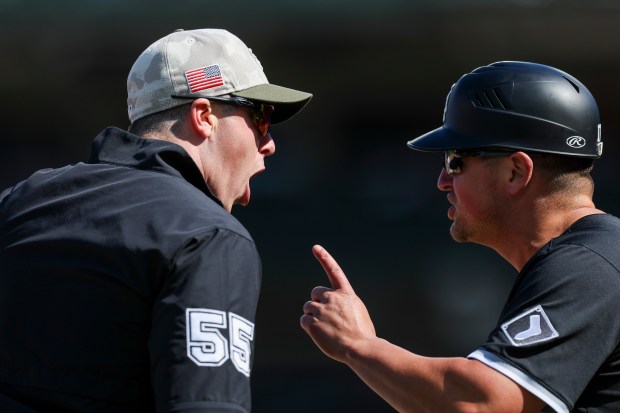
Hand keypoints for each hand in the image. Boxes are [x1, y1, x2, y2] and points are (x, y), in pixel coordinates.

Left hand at [300, 245, 375, 362]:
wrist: (360, 348)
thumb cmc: (362, 334)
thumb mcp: (357, 311)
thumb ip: (343, 304)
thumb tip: (332, 308)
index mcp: (345, 293)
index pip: (334, 270)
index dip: (324, 257)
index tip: (315, 247)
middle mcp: (332, 297)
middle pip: (314, 294)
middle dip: (317, 303)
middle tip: (327, 318)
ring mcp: (321, 309)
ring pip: (308, 308)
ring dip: (314, 317)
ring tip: (327, 329)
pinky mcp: (313, 323)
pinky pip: (304, 321)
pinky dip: (309, 327)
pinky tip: (321, 334)